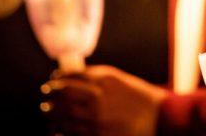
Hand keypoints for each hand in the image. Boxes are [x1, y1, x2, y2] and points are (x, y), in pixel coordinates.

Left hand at [41, 65, 166, 135]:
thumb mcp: (119, 79)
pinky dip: (60, 131)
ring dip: (53, 114)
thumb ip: (96, 76)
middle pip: (65, 96)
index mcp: (105, 81)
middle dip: (51, 96)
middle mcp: (99, 98)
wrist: (160, 118)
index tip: (52, 80)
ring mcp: (97, 119)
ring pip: (65, 116)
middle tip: (45, 96)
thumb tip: (71, 75)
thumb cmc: (140, 97)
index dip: (58, 79)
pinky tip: (56, 129)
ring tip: (48, 111)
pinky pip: (72, 134)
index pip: (72, 77)